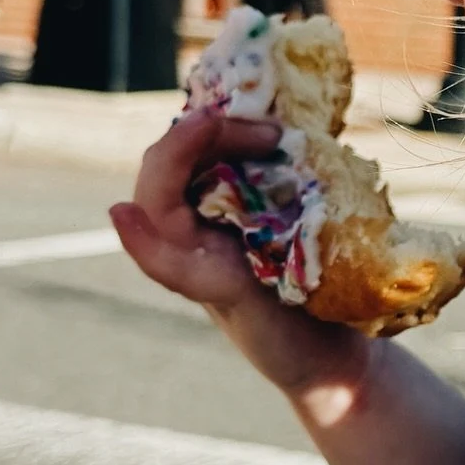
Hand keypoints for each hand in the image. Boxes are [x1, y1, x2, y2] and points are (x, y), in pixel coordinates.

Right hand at [110, 107, 370, 398]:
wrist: (341, 356)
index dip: (210, 124)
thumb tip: (299, 109)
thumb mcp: (309, 219)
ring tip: (203, 124)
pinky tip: (123, 216)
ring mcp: (200, 264)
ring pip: (155, 207)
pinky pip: (169, 265)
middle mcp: (196, 235)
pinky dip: (144, 243)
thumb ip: (288, 177)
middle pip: (162, 172)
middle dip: (197, 133)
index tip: (267, 117)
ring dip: (174, 159)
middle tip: (263, 127)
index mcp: (214, 210)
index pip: (185, 153)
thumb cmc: (325, 286)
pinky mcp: (218, 294)